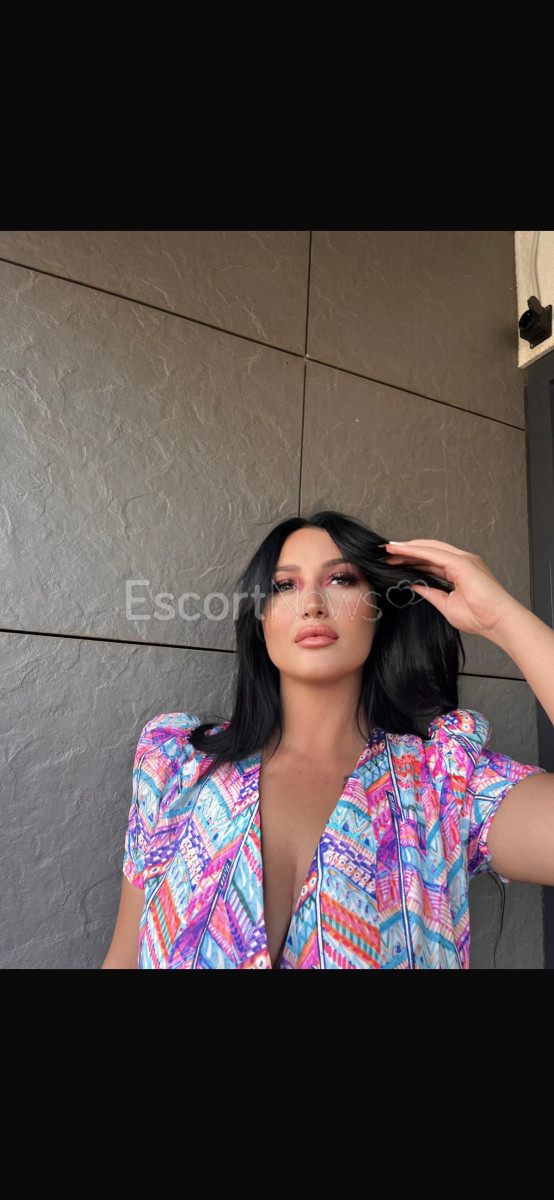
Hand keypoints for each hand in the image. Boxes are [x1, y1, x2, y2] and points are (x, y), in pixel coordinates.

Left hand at [382, 539, 524, 641]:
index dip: (412, 560)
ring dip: (408, 548)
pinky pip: (434, 553)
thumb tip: (414, 584)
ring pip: (430, 548)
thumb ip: (430, 592)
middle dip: (407, 551)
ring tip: (389, 549)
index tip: (393, 562)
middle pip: (429, 551)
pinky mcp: (462, 562)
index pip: (431, 561)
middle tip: (386, 553)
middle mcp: (462, 561)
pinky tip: (401, 551)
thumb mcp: (446, 604)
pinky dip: (416, 551)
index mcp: (460, 571)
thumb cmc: (480, 617)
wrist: (498, 622)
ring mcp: (463, 559)